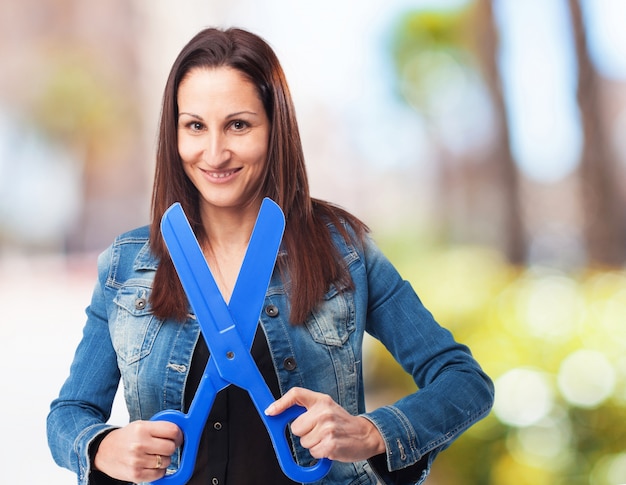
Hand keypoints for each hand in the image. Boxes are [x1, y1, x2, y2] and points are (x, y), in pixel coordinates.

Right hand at [93, 420, 182, 482]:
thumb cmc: (124, 438)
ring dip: (164, 460)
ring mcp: (137, 461)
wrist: (102, 451)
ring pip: (166, 462)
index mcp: (143, 429)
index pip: (172, 430)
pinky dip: (158, 471)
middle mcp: (140, 444)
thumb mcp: (141, 425)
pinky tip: (151, 465)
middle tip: (165, 447)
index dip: (178, 435)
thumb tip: (180, 432)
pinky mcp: (136, 475)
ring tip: (154, 456)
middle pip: (171, 447)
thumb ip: (159, 428)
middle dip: (171, 447)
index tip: (177, 437)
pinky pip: (159, 474)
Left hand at [265, 387, 385, 461]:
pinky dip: (319, 453)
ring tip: (327, 438)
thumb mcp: (326, 408)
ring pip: (303, 442)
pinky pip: (313, 452)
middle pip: (295, 427)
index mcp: (321, 400)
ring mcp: (328, 428)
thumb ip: (307, 409)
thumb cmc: (342, 422)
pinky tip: (330, 446)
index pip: (296, 394)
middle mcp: (324, 411)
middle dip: (304, 433)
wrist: (366, 435)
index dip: (280, 403)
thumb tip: (278, 413)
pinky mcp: (330, 445)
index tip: (270, 412)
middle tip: (319, 431)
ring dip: (313, 444)